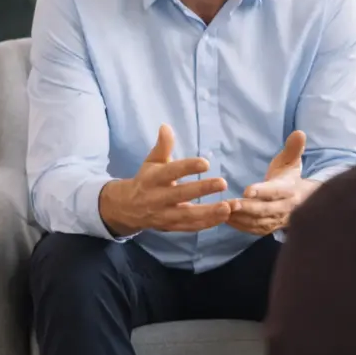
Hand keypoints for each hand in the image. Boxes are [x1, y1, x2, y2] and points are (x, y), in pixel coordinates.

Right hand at [99, 124, 231, 234]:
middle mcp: (156, 198)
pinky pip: (190, 228)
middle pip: (180, 194)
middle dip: (201, 190)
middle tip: (222, 183)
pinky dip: (207, 224)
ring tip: (228, 207)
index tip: (205, 163)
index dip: (187, 168)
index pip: (170, 172)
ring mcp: (163, 215)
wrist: (128, 208)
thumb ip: (162, 146)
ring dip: (208, 213)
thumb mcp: (152, 162)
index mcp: (152, 179)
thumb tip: (166, 127)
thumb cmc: (146, 180)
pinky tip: (224, 217)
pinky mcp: (170, 227)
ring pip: (186, 216)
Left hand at [228, 131, 317, 235]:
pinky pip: (253, 230)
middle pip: (265, 210)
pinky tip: (225, 219)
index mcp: (289, 190)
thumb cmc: (290, 177)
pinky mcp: (268, 228)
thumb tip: (299, 132)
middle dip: (247, 208)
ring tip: (222, 212)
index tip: (247, 190)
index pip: (275, 191)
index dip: (262, 191)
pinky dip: (239, 226)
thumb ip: (293, 148)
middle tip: (229, 204)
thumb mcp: (292, 161)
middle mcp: (284, 207)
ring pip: (258, 222)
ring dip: (240, 218)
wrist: (302, 201)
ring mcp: (276, 220)